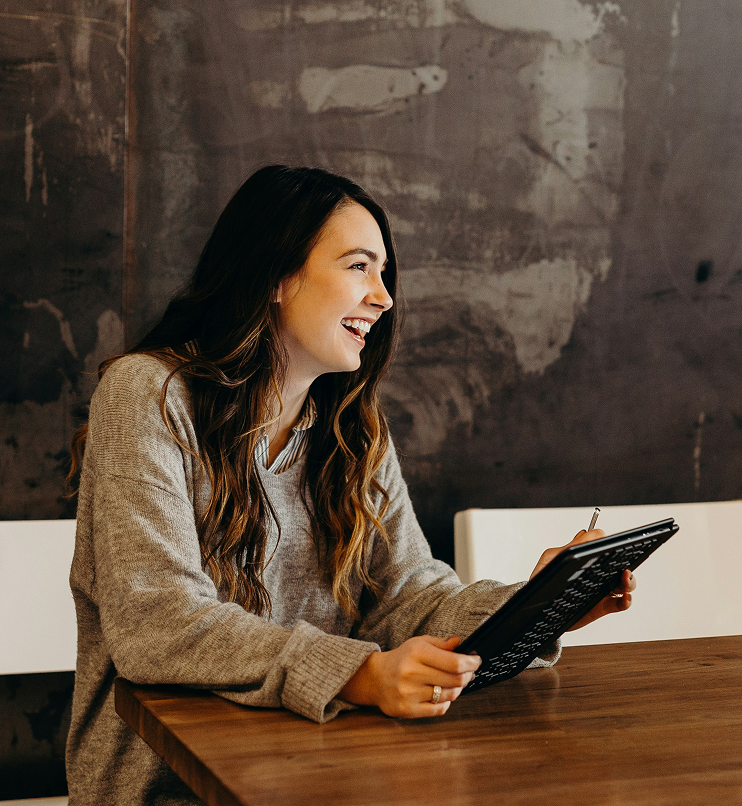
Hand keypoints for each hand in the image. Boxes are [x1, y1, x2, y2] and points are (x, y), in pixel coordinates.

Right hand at [339, 635, 480, 717]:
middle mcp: (412, 673)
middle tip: (469, 672)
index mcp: (416, 652)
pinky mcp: (407, 710)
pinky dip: (446, 702)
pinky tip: (442, 694)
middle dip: (468, 675)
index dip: (471, 663)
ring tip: (455, 683)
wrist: (375, 678)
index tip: (476, 661)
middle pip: (455, 680)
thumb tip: (460, 643)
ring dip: (458, 689)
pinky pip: (439, 709)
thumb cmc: (401, 659)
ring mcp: (409, 693)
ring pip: (449, 695)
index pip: (454, 662)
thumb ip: (440, 643)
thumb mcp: (418, 643)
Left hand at [530, 529, 636, 630]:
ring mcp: (601, 589)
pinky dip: (626, 601)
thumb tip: (586, 533)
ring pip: (624, 583)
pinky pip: (620, 604)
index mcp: (586, 558)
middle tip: (622, 563)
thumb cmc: (541, 578)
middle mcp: (597, 572)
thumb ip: (568, 547)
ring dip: (629, 580)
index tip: (611, 545)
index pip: (604, 547)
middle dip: (626, 561)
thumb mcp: (551, 559)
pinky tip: (624, 598)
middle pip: (619, 564)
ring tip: (624, 577)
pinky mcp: (602, 607)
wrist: (534, 606)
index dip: (610, 544)